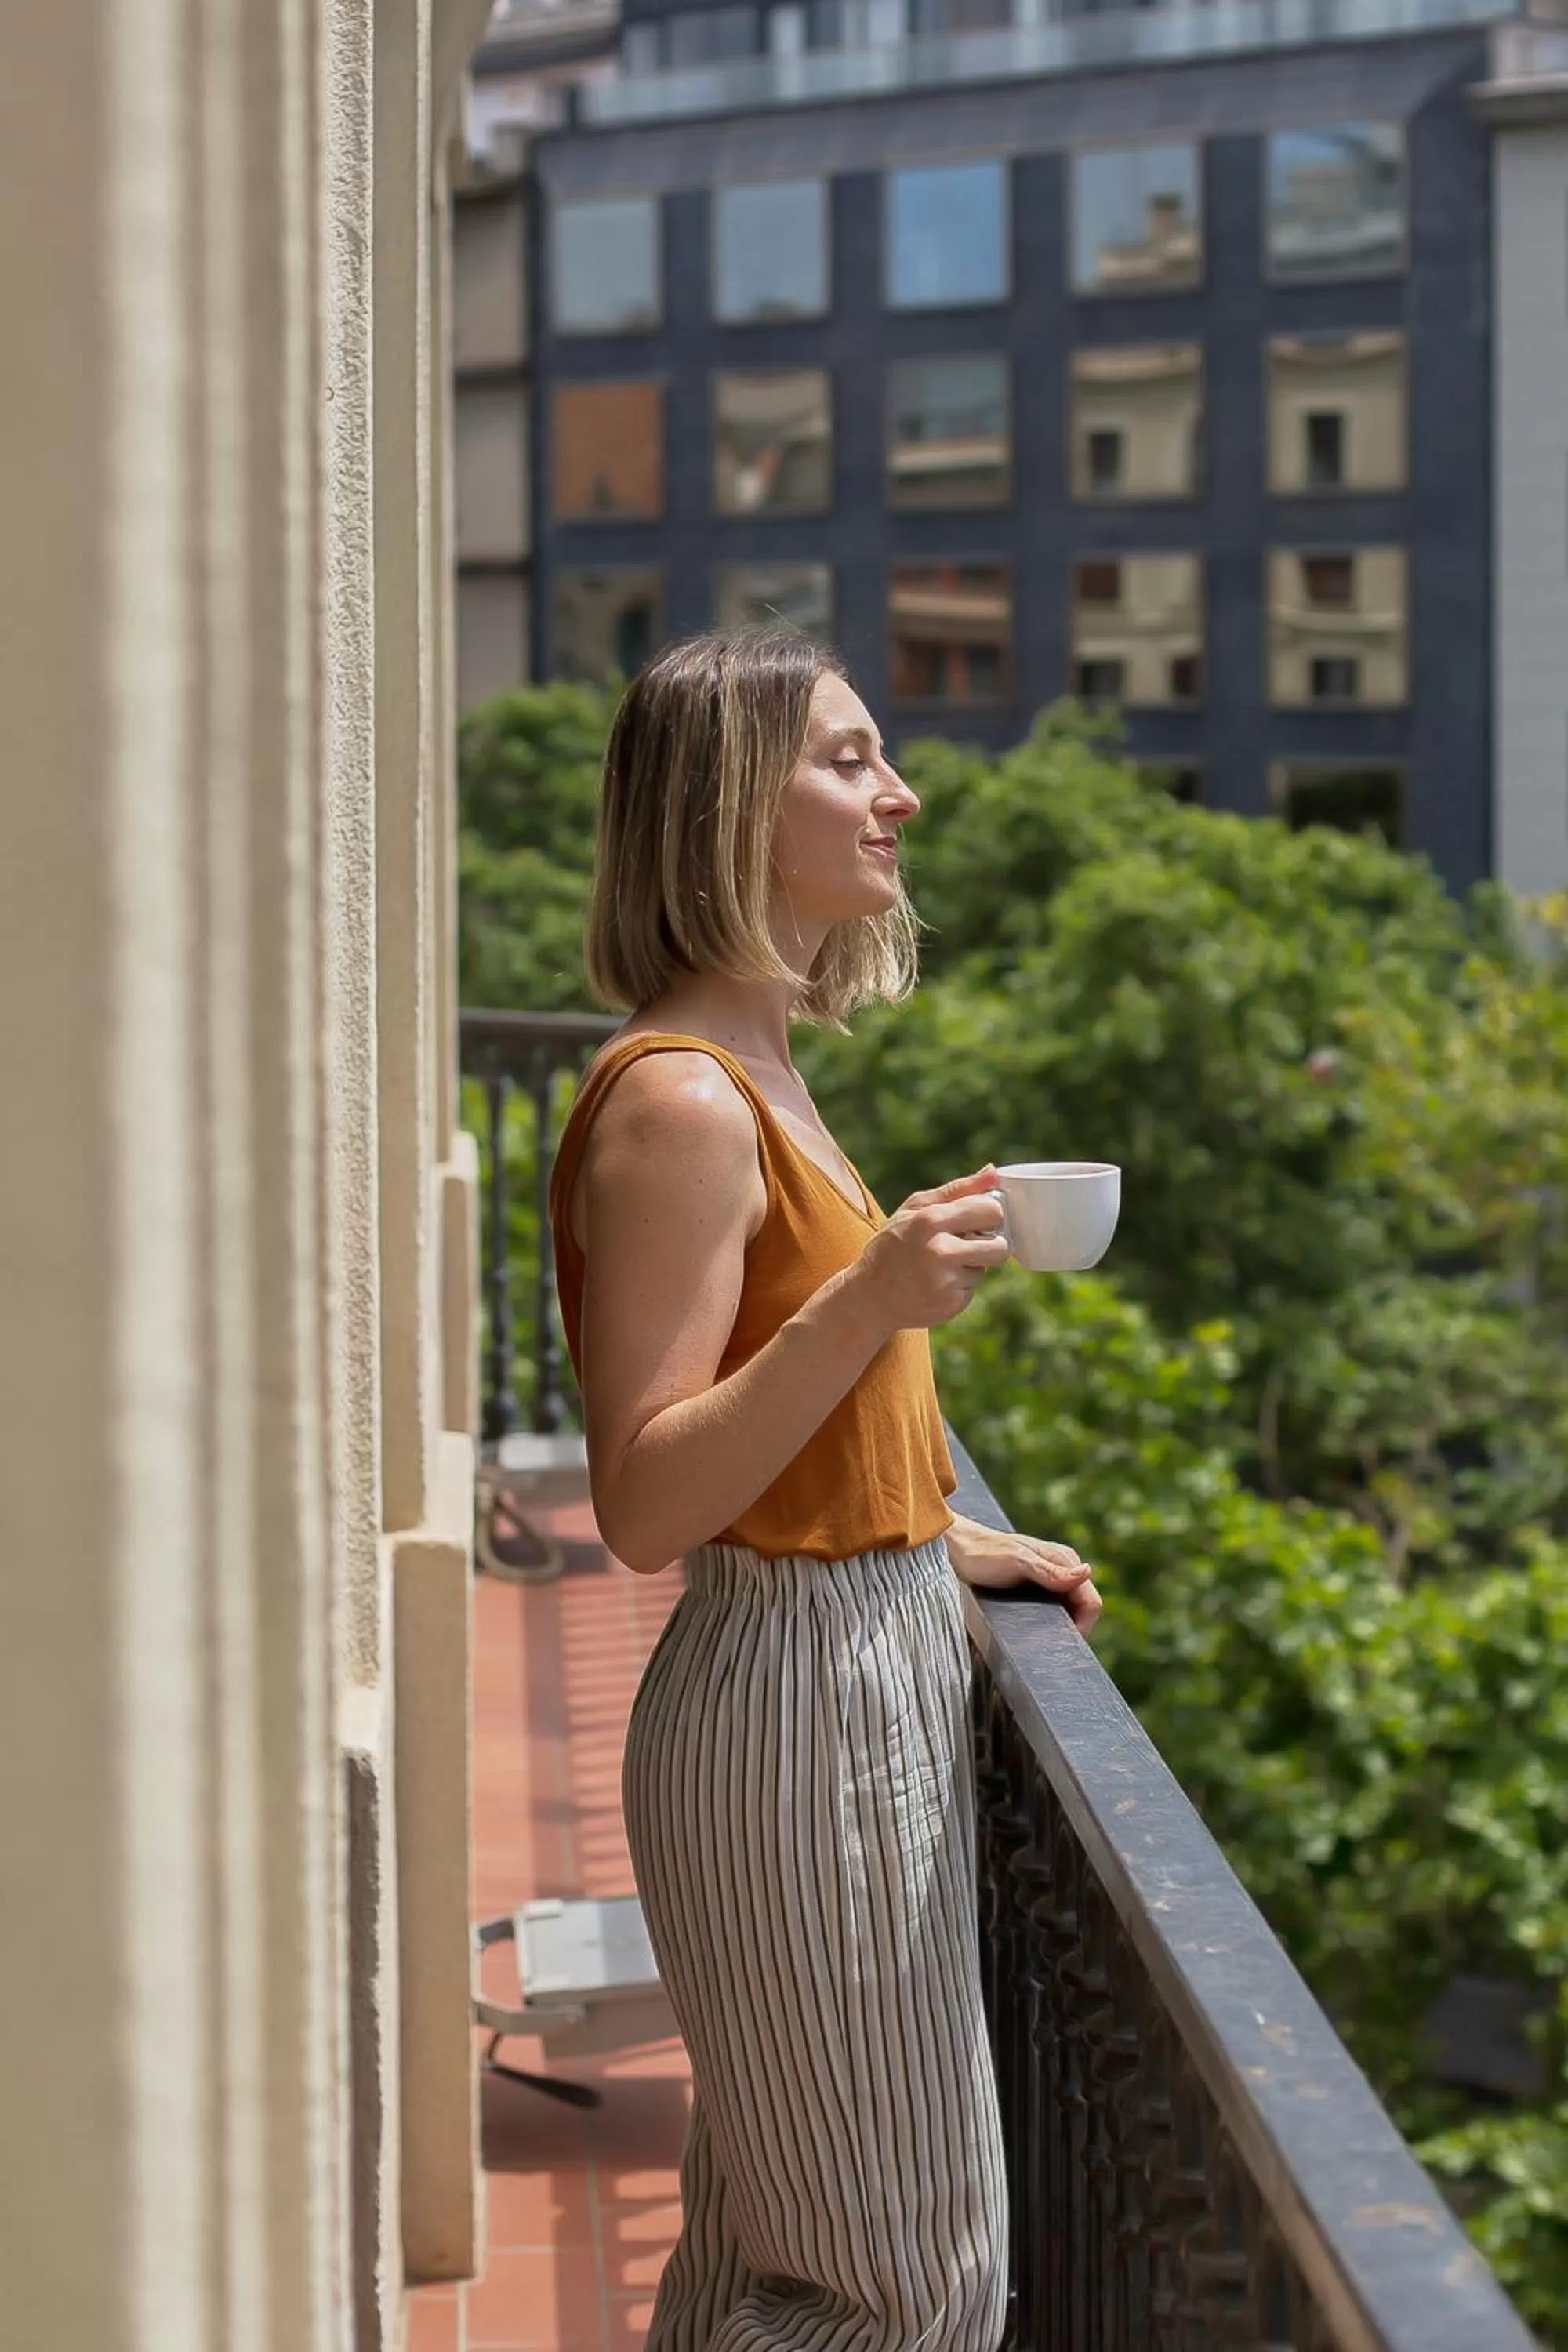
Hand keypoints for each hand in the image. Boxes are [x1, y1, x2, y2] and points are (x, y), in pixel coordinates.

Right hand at [856, 1167, 1008, 1335]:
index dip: (989, 1214)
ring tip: (940, 1264)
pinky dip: (960, 1284)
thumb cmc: (894, 1244)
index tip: (978, 1218)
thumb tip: (993, 1172)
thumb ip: (957, 1189)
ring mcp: (947, 1281)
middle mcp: (940, 1251)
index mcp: (930, 1220)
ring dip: (971, 1264)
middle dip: (990, 1244)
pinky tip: (936, 1282)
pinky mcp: (952, 1303)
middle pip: (1001, 1246)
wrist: (870, 1296)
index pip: (991, 1211)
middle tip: (964, 1243)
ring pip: (986, 1267)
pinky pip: (973, 1287)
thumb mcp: (915, 1208)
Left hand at [945, 1512, 1102, 1633]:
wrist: (958, 1548)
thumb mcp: (1017, 1562)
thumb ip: (1050, 1572)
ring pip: (1070, 1610)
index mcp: (1065, 1560)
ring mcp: (1051, 1578)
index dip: (1084, 1627)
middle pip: (1083, 1608)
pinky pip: (1055, 1608)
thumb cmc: (984, 1553)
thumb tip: (1088, 1572)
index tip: (1064, 1643)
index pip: (1091, 1601)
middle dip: (1075, 1629)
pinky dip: (1051, 1621)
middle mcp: (1063, 1568)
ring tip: (1044, 1642)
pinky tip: (1037, 1631)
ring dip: (1063, 1627)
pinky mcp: (1038, 1586)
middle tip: (1053, 1648)